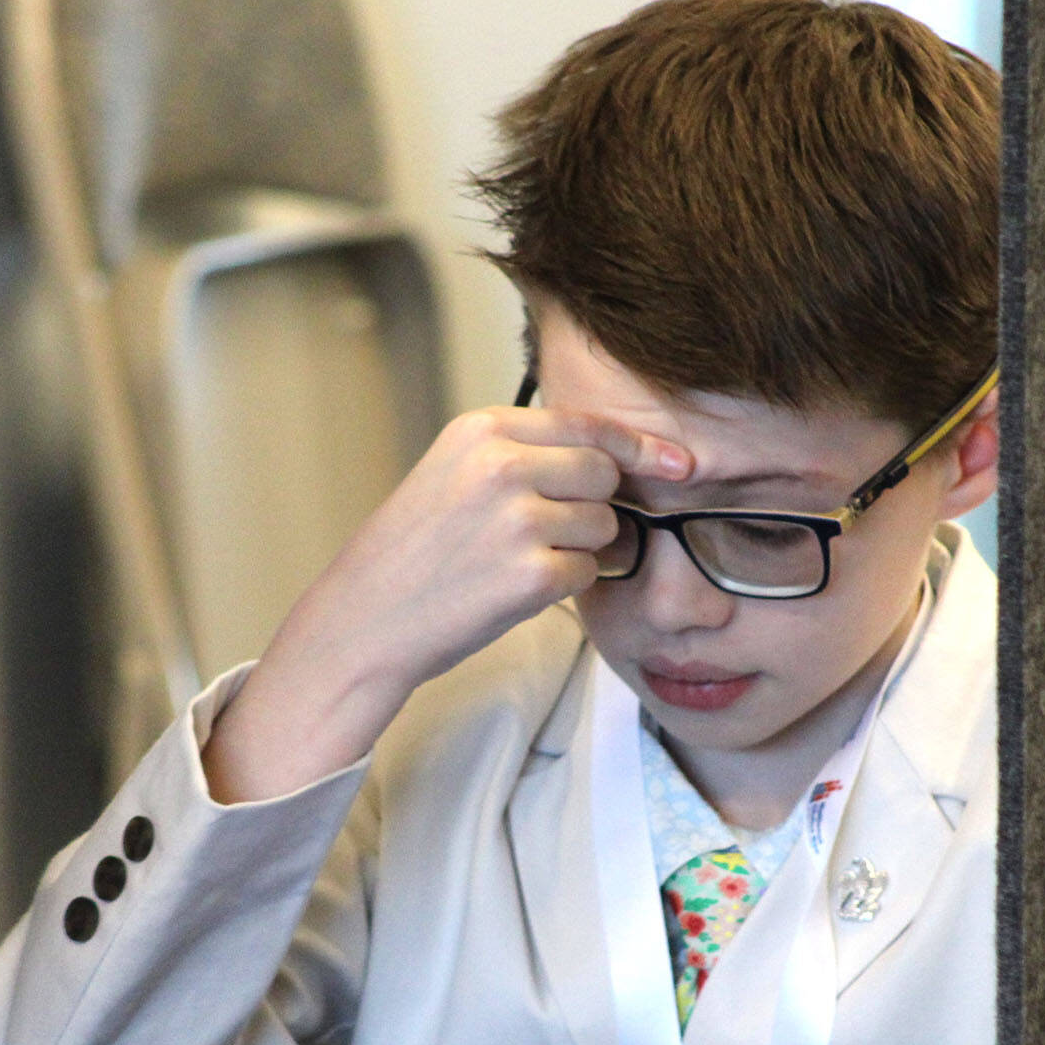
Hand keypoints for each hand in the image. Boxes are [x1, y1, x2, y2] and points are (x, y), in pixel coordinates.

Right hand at [203, 405, 691, 802]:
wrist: (366, 620)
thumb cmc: (411, 555)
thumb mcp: (452, 474)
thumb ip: (521, 455)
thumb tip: (612, 458)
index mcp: (481, 430)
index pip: (587, 424)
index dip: (640, 445)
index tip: (679, 461)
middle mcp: (501, 465)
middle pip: (604, 474)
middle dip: (594, 506)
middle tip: (548, 535)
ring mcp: (518, 519)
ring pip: (602, 525)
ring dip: (578, 550)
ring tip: (515, 563)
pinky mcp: (530, 574)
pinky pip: (588, 573)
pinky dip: (565, 587)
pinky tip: (515, 590)